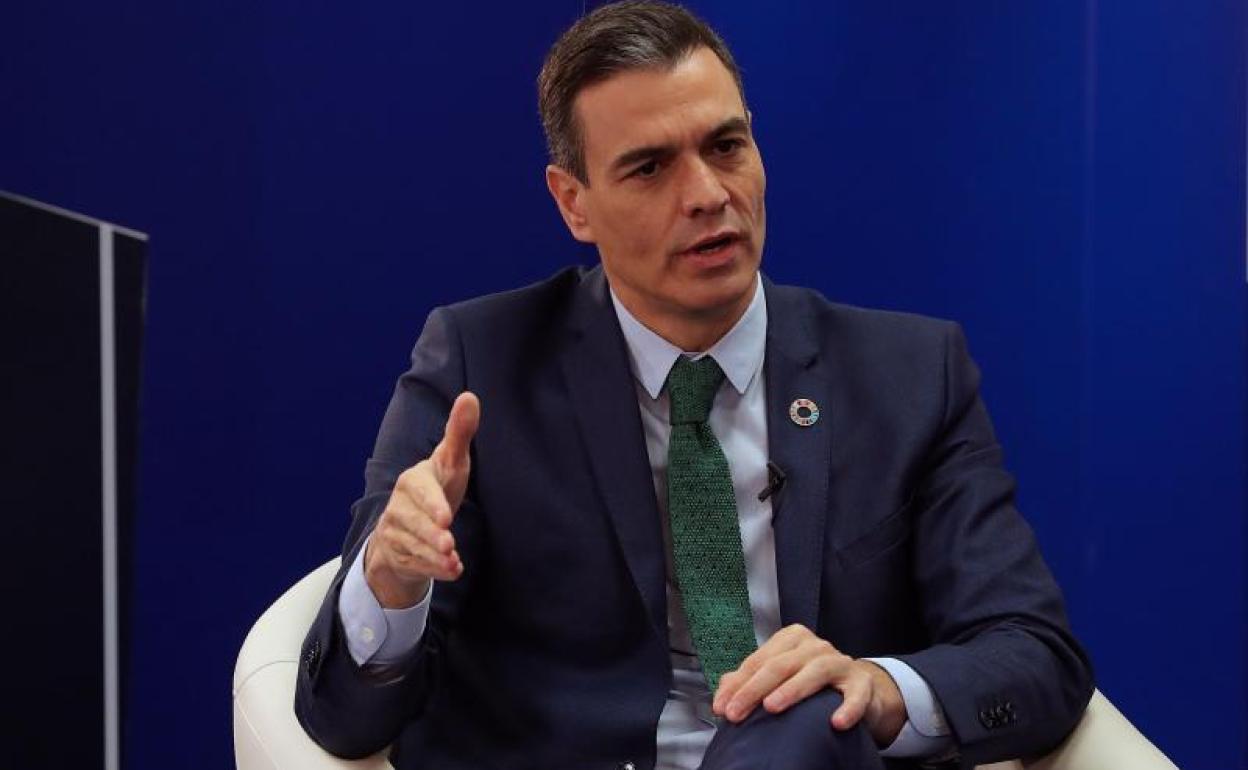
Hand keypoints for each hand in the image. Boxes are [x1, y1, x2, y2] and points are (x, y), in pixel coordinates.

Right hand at [364, 392, 479, 608]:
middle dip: (431, 535)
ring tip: (452, 561)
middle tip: (449, 544)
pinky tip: (452, 570)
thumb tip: (470, 396)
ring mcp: (395, 532)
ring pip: (413, 546)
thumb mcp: (450, 461)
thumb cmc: (437, 486)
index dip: (432, 504)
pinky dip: (433, 570)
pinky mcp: (397, 554)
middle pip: (414, 523)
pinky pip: (413, 564)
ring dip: (434, 556)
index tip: (446, 517)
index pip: (421, 491)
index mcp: (413, 481)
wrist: (409, 522)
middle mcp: (399, 506)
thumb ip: (459, 433)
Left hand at [711, 624, 906, 746]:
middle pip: (780, 665)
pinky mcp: (862, 683)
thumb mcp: (780, 677)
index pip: (758, 661)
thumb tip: (724, 691)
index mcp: (791, 639)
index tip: (721, 708)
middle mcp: (815, 646)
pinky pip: (856, 695)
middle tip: (736, 714)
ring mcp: (840, 662)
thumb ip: (750, 680)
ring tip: (772, 707)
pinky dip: (848, 708)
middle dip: (754, 690)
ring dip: (792, 690)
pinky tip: (836, 722)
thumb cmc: (812, 681)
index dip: (737, 685)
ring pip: (815, 671)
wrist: (859, 690)